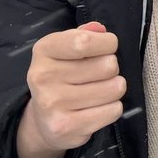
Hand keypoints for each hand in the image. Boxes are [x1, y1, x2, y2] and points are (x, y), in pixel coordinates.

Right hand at [16, 22, 124, 157]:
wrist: (42, 121)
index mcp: (44, 50)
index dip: (108, 43)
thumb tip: (100, 30)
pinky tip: (96, 108)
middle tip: (99, 75)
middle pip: (108, 65)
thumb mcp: (66, 49)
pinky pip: (113, 110)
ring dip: (114, 89)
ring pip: (115, 88)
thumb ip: (84, 34)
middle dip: (112, 68)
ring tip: (98, 91)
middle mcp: (43, 76)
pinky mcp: (67, 127)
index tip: (108, 47)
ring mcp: (53, 104)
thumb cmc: (62, 76)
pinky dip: (112, 108)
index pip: (85, 41)